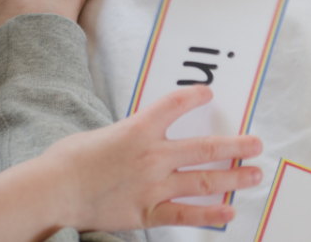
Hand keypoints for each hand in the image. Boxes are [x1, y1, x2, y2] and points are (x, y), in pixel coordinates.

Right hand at [0, 86, 263, 241]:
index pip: (175, 105)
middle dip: (236, 146)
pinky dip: (210, 215)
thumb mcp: (100, 134)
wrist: (53, 190)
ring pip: (204, 181)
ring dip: (233, 178)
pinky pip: (186, 214)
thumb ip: (127, 135)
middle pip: (205, 148)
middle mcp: (153, 156)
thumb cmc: (68, 160)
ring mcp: (153, 186)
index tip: (208, 94)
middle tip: (257, 144)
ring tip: (254, 174)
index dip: (195, 96)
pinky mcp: (147, 212)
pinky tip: (229, 213)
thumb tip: (138, 138)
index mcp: (138, 129)